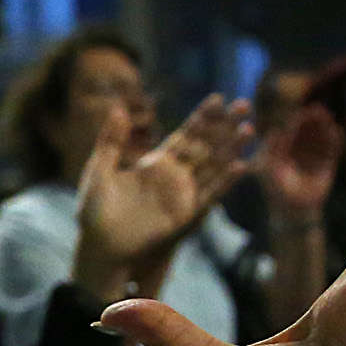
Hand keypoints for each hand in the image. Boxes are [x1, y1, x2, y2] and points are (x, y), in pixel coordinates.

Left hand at [73, 94, 251, 301]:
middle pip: (206, 145)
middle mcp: (174, 176)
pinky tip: (240, 165)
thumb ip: (111, 140)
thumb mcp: (100, 169)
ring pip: (213, 166)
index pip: (185, 134)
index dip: (203, 118)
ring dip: (232, 148)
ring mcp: (182, 194)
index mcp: (155, 162)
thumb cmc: (95, 211)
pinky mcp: (185, 214)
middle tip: (244, 104)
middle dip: (225, 126)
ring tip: (249, 128)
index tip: (219, 99)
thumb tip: (118, 107)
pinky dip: (224, 181)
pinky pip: (209, 194)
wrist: (99, 246)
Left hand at [259, 101, 340, 217]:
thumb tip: (274, 131)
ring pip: (321, 136)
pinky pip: (332, 149)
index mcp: (284, 146)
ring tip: (329, 120)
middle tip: (319, 111)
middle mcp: (299, 147)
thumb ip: (273, 151)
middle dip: (313, 119)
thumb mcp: (271, 170)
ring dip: (325, 126)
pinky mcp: (327, 163)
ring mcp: (313, 154)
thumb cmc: (277, 191)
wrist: (294, 211)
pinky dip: (335, 140)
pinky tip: (337, 131)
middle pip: (308, 128)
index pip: (291, 128)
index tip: (301, 112)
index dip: (297, 119)